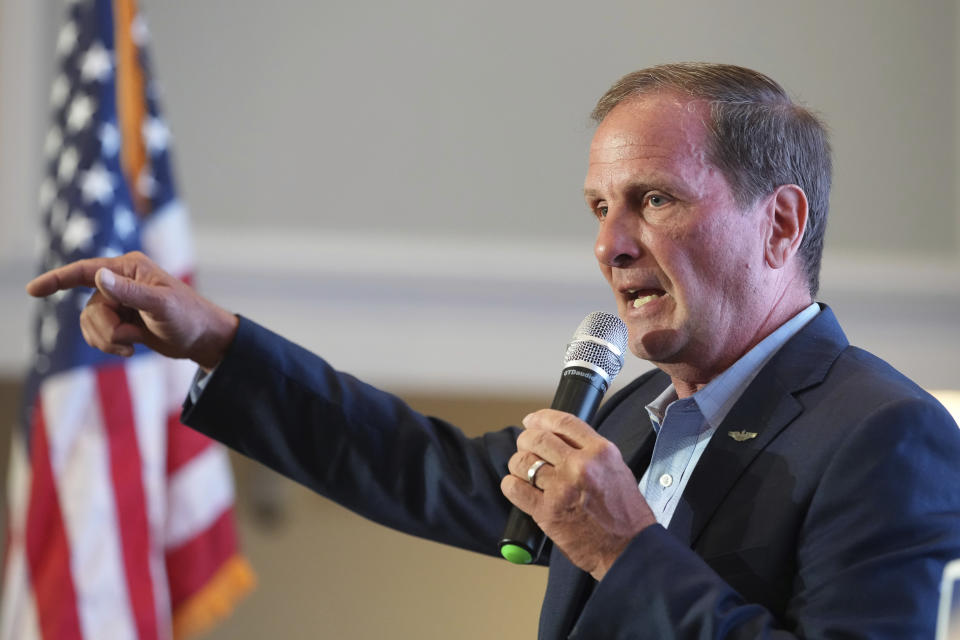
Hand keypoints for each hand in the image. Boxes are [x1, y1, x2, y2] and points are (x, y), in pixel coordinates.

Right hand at [26, 251, 237, 368]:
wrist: (203, 340)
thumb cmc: (189, 318)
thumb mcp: (162, 306)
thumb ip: (130, 292)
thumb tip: (99, 276)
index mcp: (130, 268)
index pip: (84, 271)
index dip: (57, 280)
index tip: (32, 290)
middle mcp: (120, 281)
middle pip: (88, 307)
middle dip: (105, 329)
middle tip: (131, 338)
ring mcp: (119, 301)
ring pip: (89, 323)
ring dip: (107, 340)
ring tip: (133, 344)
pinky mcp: (120, 319)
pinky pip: (96, 334)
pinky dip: (109, 345)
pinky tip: (132, 347)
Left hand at [501, 409, 656, 580]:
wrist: (629, 549)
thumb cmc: (626, 514)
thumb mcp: (617, 469)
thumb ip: (590, 452)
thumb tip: (562, 440)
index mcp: (600, 452)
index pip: (563, 422)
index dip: (541, 418)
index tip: (532, 421)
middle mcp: (579, 466)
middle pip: (538, 438)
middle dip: (526, 439)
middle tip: (525, 445)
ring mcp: (561, 489)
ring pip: (523, 462)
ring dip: (518, 463)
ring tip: (522, 469)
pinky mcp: (547, 512)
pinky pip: (515, 488)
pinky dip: (510, 485)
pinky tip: (516, 486)